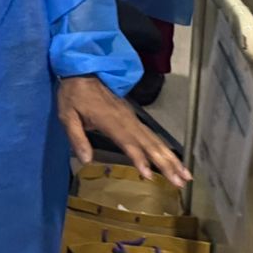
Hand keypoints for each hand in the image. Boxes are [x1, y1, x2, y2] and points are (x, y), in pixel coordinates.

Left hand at [57, 75, 190, 186]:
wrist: (83, 69)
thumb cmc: (73, 94)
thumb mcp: (66, 115)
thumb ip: (77, 137)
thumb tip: (86, 161)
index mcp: (110, 121)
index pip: (128, 142)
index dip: (139, 158)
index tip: (149, 175)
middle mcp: (126, 120)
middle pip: (150, 144)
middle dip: (166, 164)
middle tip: (181, 182)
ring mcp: (132, 118)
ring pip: (155, 140)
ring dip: (171, 158)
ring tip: (185, 176)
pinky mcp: (133, 117)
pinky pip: (151, 135)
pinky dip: (164, 149)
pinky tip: (172, 159)